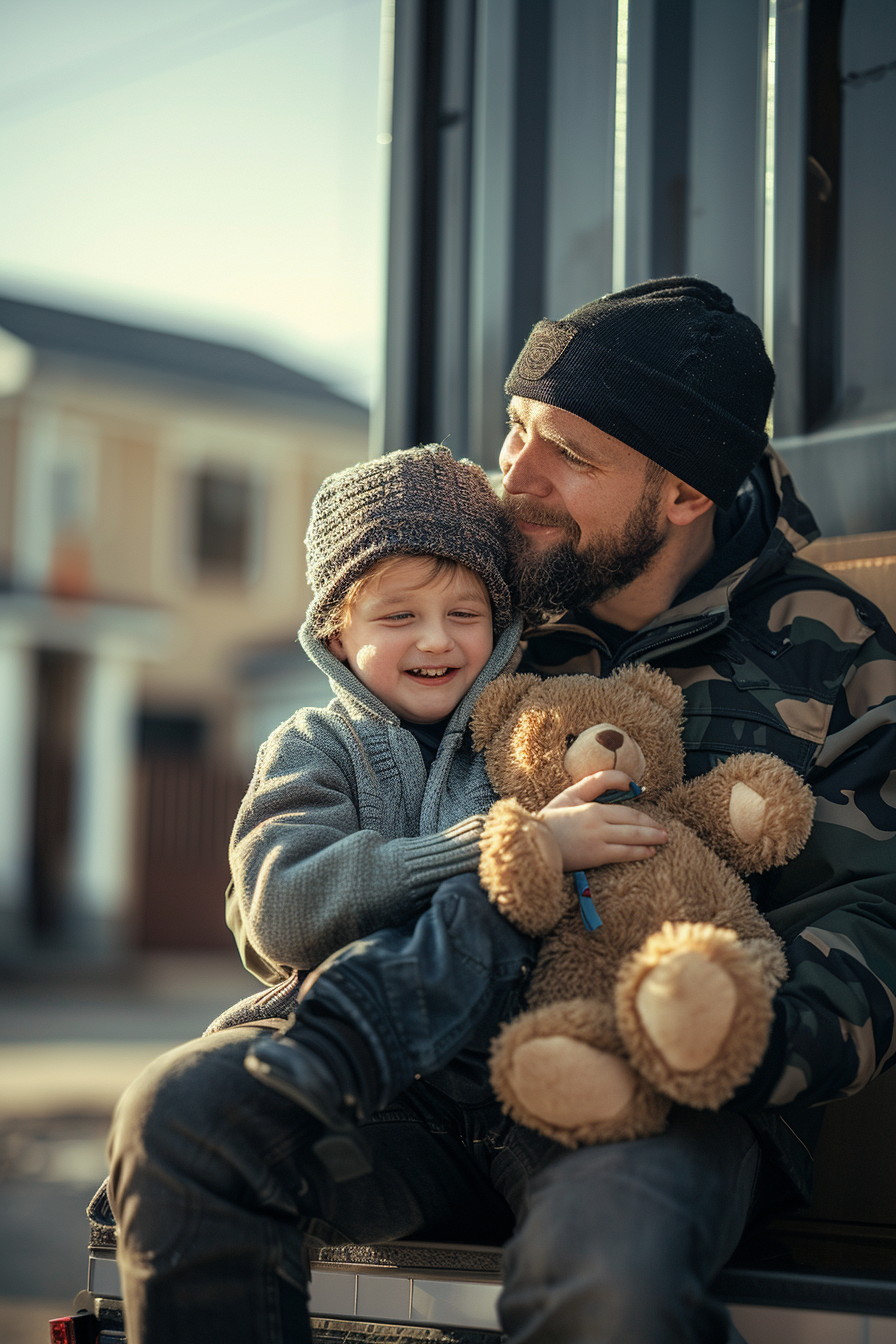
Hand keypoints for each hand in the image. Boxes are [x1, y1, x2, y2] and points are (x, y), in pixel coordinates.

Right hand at [537, 770, 667, 870]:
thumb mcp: (571, 795)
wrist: (533, 843)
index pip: (626, 810)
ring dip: (651, 839)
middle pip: (633, 823)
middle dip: (652, 827)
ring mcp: (598, 841)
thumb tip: (624, 781)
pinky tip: (650, 851)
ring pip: (632, 839)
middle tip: (665, 831)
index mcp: (592, 808)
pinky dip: (640, 852)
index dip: (643, 813)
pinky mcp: (596, 857)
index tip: (653, 815)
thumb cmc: (551, 819)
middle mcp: (599, 823)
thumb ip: (595, 784)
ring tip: (662, 840)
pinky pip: (624, 854)